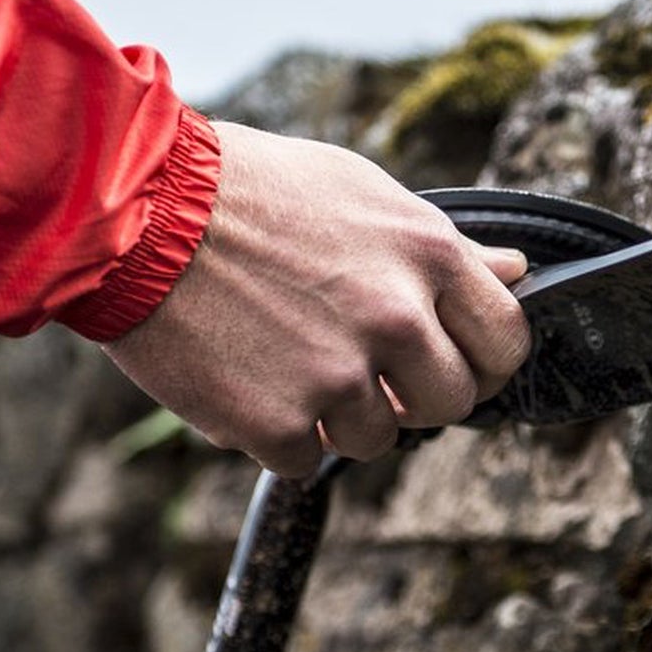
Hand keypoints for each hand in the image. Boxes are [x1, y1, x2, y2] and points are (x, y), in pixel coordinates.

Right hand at [104, 122, 529, 476]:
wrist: (137, 208)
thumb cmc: (247, 191)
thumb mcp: (359, 193)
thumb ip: (442, 247)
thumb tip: (514, 272)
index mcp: (426, 255)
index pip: (505, 341)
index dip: (481, 361)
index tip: (448, 362)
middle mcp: (395, 318)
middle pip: (451, 403)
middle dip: (413, 395)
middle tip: (361, 368)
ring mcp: (337, 376)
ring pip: (377, 438)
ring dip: (337, 414)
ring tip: (282, 358)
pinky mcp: (276, 422)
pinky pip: (305, 459)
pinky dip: (276, 434)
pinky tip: (244, 379)